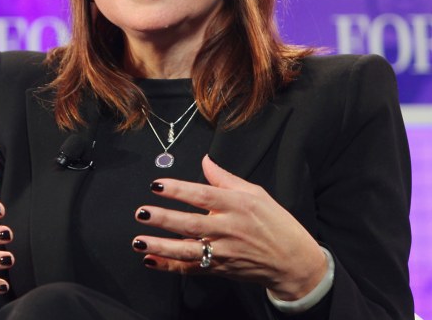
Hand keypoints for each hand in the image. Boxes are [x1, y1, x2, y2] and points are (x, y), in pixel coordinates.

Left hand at [132, 155, 327, 299]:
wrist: (292, 261)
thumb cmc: (276, 223)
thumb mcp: (255, 194)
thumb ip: (226, 179)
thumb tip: (206, 161)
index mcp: (237, 205)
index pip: (203, 195)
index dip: (179, 190)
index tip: (157, 184)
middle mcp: (229, 229)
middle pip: (191, 224)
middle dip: (164, 219)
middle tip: (141, 212)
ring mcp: (223, 252)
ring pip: (187, 250)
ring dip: (161, 246)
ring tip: (138, 240)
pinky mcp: (220, 269)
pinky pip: (191, 269)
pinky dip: (170, 266)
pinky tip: (151, 260)